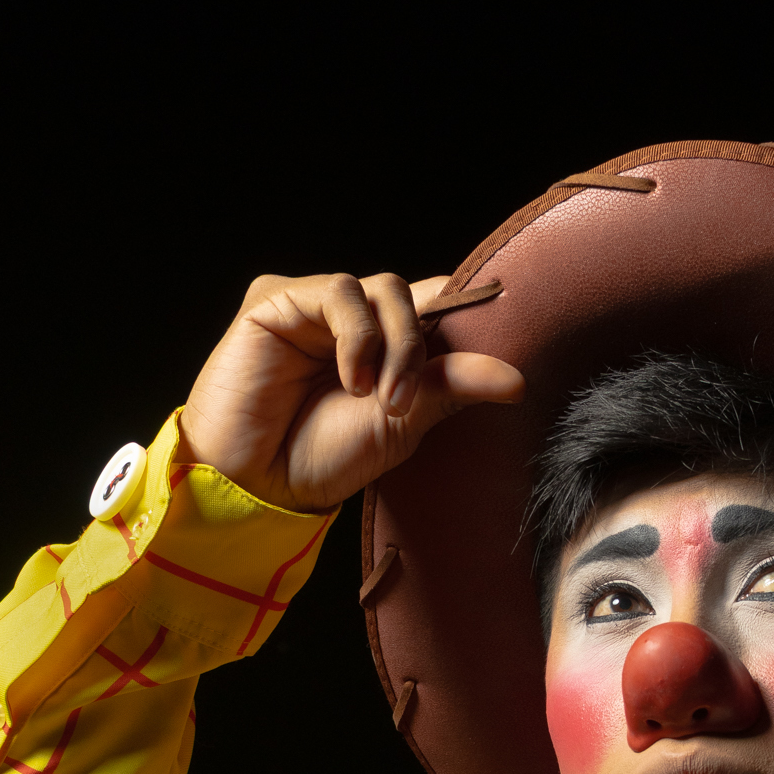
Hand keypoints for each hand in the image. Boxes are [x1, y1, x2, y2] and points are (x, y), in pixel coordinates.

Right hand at [178, 270, 523, 510]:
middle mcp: (351, 321)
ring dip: (394, 345)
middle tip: (406, 403)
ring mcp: (314, 306)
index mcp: (382, 347)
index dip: (465, 317)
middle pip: (413, 297)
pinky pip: (339, 291)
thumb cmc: (321, 458)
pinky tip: (351, 380)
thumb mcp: (402, 425)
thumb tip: (516, 378)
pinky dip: (357, 337)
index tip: (502, 337)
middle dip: (422, 348)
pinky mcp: (278, 299)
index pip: (434, 309)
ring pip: (383, 289)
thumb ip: (450, 388)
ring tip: (379, 400)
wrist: (257, 484)